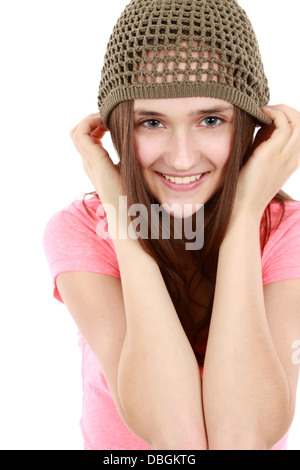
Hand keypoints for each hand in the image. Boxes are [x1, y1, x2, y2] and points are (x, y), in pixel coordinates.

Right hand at [70, 113, 123, 205]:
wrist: (127, 211)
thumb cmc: (132, 195)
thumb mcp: (130, 170)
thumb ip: (130, 158)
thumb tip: (147, 150)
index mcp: (96, 164)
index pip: (88, 139)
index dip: (97, 127)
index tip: (112, 123)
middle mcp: (89, 162)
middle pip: (79, 133)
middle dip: (92, 121)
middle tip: (109, 119)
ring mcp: (88, 160)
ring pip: (77, 131)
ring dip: (91, 120)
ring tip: (107, 119)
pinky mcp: (92, 159)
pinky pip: (82, 133)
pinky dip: (92, 122)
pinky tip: (109, 124)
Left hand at [233, 104, 299, 219]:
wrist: (242, 206)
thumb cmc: (245, 186)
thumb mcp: (259, 160)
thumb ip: (263, 143)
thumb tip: (260, 123)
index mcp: (292, 160)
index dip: (288, 117)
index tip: (268, 116)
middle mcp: (293, 157)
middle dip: (287, 110)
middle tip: (267, 109)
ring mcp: (285, 156)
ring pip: (297, 120)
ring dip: (280, 109)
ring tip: (263, 110)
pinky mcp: (273, 153)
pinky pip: (283, 124)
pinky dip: (274, 114)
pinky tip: (259, 114)